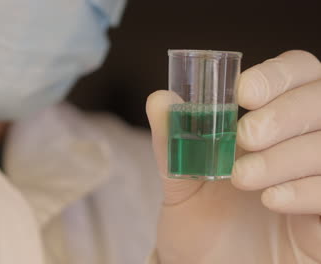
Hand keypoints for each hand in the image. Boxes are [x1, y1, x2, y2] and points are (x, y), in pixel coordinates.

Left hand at [147, 50, 320, 263]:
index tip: (243, 93)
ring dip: (287, 156)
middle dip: (285, 113)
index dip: (278, 75)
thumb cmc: (200, 222)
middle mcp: (302, 140)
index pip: (296, 72)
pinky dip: (308, 189)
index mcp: (269, 121)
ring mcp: (320, 173)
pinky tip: (272, 201)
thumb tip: (159, 99)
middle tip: (246, 136)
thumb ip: (173, 142)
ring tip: (243, 178)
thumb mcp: (181, 182)